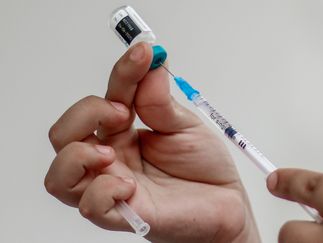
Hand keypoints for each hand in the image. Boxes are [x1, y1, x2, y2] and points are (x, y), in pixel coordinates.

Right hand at [45, 43, 259, 242]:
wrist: (227, 204)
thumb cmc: (205, 168)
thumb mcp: (186, 127)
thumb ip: (161, 102)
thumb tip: (150, 66)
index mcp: (124, 133)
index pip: (106, 97)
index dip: (122, 72)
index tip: (143, 52)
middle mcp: (112, 158)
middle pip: (64, 135)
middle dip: (84, 113)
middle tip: (122, 111)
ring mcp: (114, 187)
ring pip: (59, 176)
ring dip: (76, 155)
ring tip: (110, 152)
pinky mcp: (125, 215)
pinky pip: (89, 207)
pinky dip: (101, 192)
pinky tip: (129, 186)